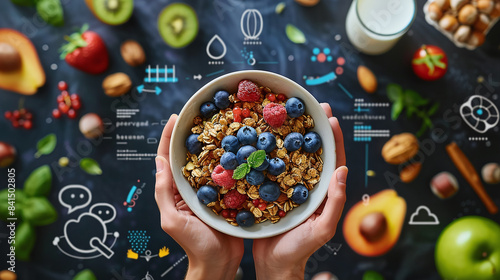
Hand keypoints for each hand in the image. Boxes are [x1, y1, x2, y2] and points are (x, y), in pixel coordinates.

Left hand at [155, 114, 243, 279]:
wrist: (219, 263)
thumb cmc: (194, 245)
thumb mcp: (172, 219)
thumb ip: (164, 192)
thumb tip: (159, 162)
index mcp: (176, 190)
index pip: (168, 158)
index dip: (169, 137)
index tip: (176, 118)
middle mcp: (193, 186)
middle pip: (190, 155)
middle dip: (194, 134)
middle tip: (202, 114)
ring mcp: (211, 190)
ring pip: (211, 161)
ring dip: (215, 144)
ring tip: (222, 124)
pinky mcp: (229, 195)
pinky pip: (230, 174)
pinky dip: (233, 160)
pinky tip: (241, 149)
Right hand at [253, 103, 346, 279]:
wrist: (273, 264)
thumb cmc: (300, 249)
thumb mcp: (322, 229)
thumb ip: (335, 202)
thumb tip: (342, 171)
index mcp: (323, 191)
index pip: (332, 160)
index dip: (333, 138)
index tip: (331, 117)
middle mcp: (307, 184)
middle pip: (313, 151)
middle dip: (314, 128)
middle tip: (312, 105)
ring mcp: (288, 186)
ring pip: (291, 155)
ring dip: (292, 134)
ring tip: (288, 114)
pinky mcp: (270, 189)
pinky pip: (271, 166)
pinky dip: (270, 151)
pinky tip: (263, 139)